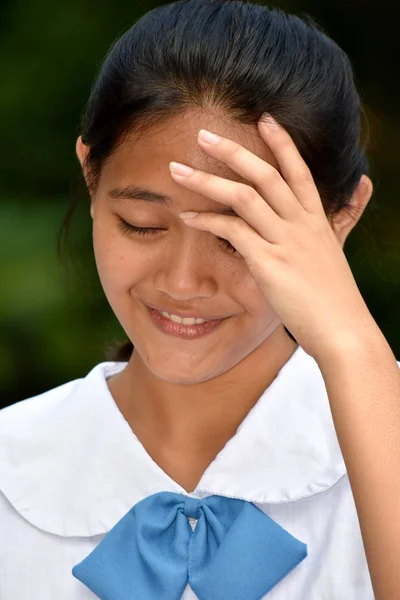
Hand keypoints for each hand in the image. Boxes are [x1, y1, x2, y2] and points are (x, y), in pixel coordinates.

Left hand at [169, 115, 373, 359]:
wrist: (342, 329)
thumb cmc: (335, 293)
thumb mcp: (339, 246)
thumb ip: (346, 213)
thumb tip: (364, 184)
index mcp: (315, 218)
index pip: (297, 170)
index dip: (281, 142)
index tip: (263, 117)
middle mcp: (300, 223)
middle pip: (264, 174)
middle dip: (232, 150)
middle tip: (202, 134)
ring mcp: (285, 241)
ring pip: (243, 196)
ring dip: (206, 180)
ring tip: (176, 170)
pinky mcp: (269, 263)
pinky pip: (232, 231)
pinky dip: (207, 219)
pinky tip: (187, 215)